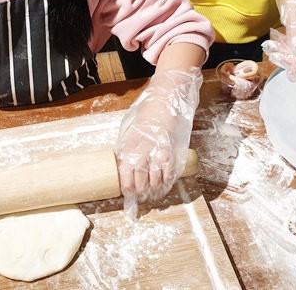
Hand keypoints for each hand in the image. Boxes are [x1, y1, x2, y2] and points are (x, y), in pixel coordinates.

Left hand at [117, 68, 201, 214]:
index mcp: (129, 145)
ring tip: (152, 194)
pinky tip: (164, 184)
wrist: (165, 98)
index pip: (125, 175)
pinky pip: (168, 172)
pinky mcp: (171, 149)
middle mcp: (142, 151)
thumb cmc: (146, 111)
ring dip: (153, 190)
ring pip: (154, 180)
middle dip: (140, 193)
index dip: (127, 188)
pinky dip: (167, 181)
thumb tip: (125, 162)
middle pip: (139, 181)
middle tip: (140, 198)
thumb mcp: (129, 127)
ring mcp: (157, 151)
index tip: (127, 194)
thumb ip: (128, 145)